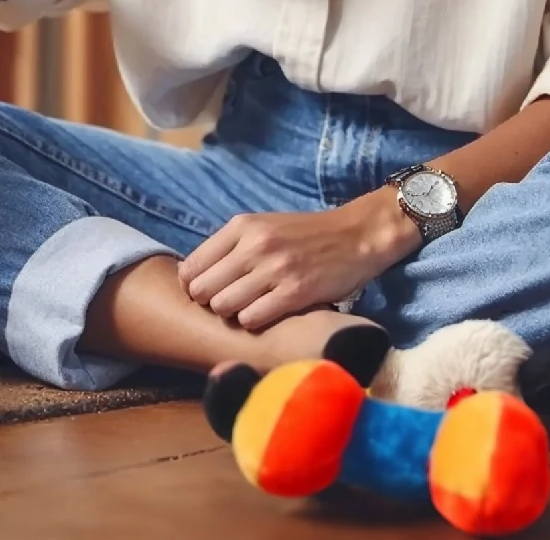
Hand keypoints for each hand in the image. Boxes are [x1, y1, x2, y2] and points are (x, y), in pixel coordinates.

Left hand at [179, 189, 420, 331]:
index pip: (192, 267)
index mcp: (241, 226)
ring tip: (249, 310)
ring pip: (224, 306)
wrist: (356, 236)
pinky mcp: (295, 292)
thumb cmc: (305, 235)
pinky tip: (267, 315)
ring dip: (233, 314)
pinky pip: (252, 318)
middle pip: (203, 290)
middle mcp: (254, 245)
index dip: (194, 286)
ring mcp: (274, 269)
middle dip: (211, 303)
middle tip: (229, 305)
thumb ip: (231, 247)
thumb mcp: (264, 227)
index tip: (209, 292)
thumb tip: (195, 278)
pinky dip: (254, 322)